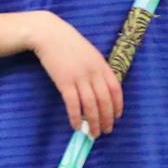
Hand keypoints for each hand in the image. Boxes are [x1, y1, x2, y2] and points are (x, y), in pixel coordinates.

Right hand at [28, 12, 122, 136]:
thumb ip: (97, 69)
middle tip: (105, 131)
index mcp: (102, 65)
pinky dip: (75, 117)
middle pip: (104, 100)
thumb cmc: (68, 43)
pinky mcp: (64, 82)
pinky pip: (73, 104)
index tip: (116, 117)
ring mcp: (79, 77)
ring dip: (93, 122)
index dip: (117, 105)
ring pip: (90, 105)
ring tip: (93, 133)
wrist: (49, 34)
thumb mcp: (89, 53)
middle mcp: (93, 72)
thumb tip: (100, 89)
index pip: (115, 89)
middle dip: (106, 118)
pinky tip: (76, 126)